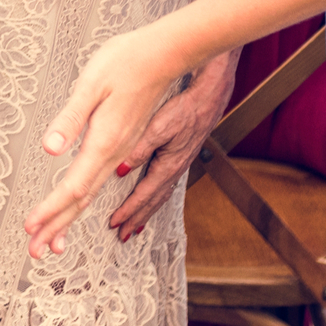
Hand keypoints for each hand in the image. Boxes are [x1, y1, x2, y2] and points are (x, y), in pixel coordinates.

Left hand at [23, 20, 205, 256]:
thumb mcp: (91, 85)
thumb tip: (50, 149)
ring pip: (93, 193)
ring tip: (54, 242)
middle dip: (56, 225)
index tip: (30, 229)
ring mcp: (124, 150)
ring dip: (70, 218)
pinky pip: (104, 182)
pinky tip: (83, 206)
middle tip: (35, 251)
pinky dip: (88, 200)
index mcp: (106, 143)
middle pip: (82, 199)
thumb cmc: (127, 62)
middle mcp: (117, 153)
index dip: (50, 211)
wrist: (167, 53)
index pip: (73, 187)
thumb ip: (70, 119)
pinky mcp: (126, 142)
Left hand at [103, 51, 236, 240]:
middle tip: (123, 234)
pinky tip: (151, 194)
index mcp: (169, 163)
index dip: (129, 210)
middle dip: (137, 217)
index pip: (145, 194)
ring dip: (146, 209)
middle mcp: (175, 167)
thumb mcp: (161, 124)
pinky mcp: (180, 152)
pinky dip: (155, 194)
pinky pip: (165, 181)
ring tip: (134, 223)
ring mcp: (179, 161)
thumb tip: (121, 169)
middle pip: (153, 200)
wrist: (210, 91)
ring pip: (160, 192)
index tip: (115, 223)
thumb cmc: (186, 105)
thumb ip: (140, 147)